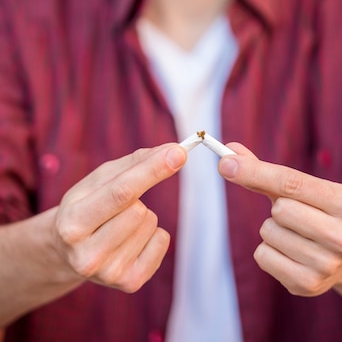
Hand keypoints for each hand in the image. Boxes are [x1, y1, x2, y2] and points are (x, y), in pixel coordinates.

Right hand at [53, 144, 185, 292]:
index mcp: (72, 222)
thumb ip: (135, 162)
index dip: (152, 170)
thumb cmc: (88, 205)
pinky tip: (131, 241)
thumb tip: (173, 151)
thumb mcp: (99, 180)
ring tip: (119, 225)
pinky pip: (162, 241)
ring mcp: (108, 273)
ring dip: (143, 217)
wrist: (69, 252)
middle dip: (137, 199)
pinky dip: (153, 234)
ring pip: (151, 223)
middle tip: (116, 209)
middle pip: (139, 209)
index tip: (179, 153)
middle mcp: (87, 255)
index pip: (121, 193)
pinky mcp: (129, 283)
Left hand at [219, 144, 341, 296]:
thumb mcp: (303, 188)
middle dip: (277, 208)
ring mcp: (327, 264)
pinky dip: (267, 251)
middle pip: (280, 209)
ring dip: (272, 230)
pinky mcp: (308, 284)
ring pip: (268, 232)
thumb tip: (229, 153)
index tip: (225, 162)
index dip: (255, 171)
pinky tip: (289, 253)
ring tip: (295, 234)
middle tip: (295, 215)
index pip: (291, 182)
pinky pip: (262, 256)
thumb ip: (265, 171)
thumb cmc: (318, 212)